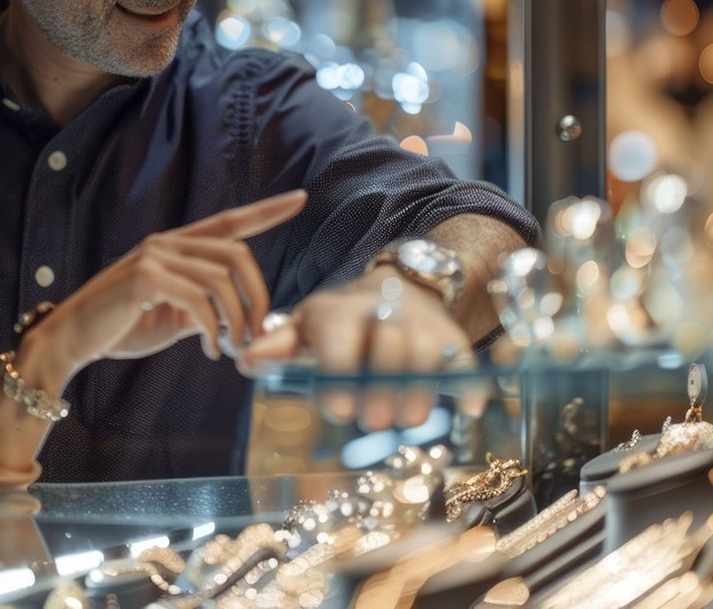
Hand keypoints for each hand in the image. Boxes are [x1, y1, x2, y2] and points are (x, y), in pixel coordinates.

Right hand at [23, 190, 307, 386]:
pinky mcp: (143, 277)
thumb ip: (204, 309)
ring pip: (221, 279)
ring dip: (237, 319)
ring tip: (234, 348)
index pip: (229, 221)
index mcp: (176, 247)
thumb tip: (238, 321)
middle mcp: (167, 242)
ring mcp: (154, 256)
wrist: (73, 339)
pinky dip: (212, 328)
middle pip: (237, 253)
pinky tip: (211, 350)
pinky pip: (196, 298)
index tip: (299, 200)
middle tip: (259, 333)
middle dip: (258, 296)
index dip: (265, 210)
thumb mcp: (173, 317)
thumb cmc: (122, 327)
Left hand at [241, 266, 486, 430]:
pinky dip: (469, 382)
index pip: (340, 338)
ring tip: (413, 421)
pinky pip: (464, 357)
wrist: (395, 288)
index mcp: (339, 312)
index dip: (341, 372)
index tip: (341, 411)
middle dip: (383, 383)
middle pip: (388, 343)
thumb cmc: (340, 321)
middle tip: (376, 422)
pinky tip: (468, 409)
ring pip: (428, 349)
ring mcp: (421, 323)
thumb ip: (278, 347)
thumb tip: (242, 360)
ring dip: (422, 386)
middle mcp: (383, 312)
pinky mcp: (451, 337)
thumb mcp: (305, 327)